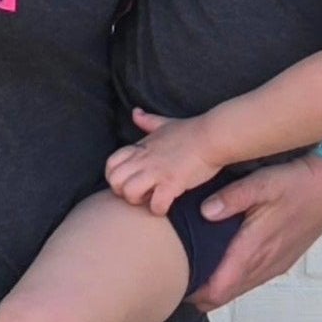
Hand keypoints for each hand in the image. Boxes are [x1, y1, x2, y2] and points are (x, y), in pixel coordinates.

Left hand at [105, 109, 220, 215]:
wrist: (211, 137)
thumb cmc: (190, 131)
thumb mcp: (163, 123)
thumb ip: (147, 121)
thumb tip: (135, 112)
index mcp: (139, 147)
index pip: (110, 164)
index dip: (115, 177)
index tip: (130, 181)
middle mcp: (143, 159)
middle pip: (114, 181)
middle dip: (123, 192)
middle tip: (140, 194)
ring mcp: (156, 171)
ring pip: (129, 192)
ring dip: (138, 202)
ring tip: (151, 199)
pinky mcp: (172, 183)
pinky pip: (155, 204)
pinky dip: (159, 209)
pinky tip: (166, 205)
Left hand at [187, 152, 321, 310]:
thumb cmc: (296, 182)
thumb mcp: (262, 183)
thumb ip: (233, 198)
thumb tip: (205, 212)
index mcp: (255, 247)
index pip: (221, 287)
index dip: (196, 295)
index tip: (172, 290)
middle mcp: (266, 262)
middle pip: (227, 293)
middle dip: (201, 296)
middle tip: (174, 286)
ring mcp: (276, 263)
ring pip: (240, 287)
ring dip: (218, 289)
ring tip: (191, 278)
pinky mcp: (282, 258)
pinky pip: (253, 278)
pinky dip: (234, 279)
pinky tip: (221, 268)